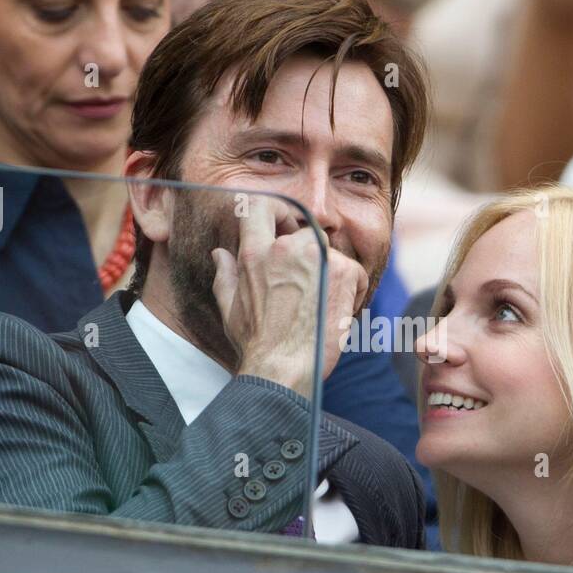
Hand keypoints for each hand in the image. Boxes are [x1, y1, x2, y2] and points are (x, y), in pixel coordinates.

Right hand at [212, 199, 366, 396]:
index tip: (284, 228)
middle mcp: (286, 248)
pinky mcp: (343, 271)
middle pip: (306, 229)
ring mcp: (317, 257)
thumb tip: (219, 255)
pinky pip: (354, 270)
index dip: (276, 212)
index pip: (261, 204)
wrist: (284, 368)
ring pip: (331, 251)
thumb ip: (225, 274)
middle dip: (310, 251)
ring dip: (330, 272)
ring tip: (320, 304)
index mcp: (254, 252)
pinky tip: (337, 312)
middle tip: (311, 281)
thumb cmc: (256, 343)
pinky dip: (351, 289)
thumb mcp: (230, 307)